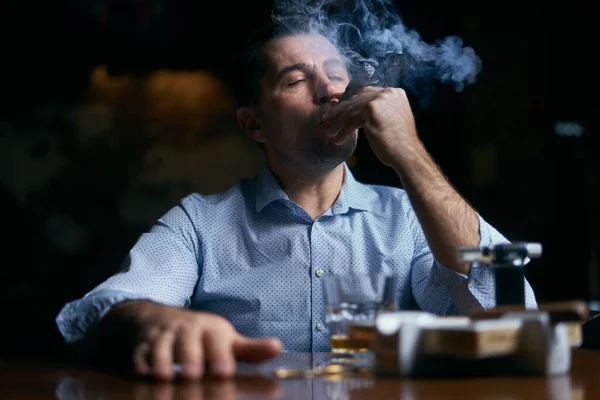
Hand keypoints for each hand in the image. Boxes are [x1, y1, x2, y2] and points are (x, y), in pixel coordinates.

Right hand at [101, 301, 282, 380]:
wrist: (160, 318)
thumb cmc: (201, 336)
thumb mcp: (226, 339)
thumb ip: (250, 349)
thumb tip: (278, 348)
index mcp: (211, 329)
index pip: (217, 340)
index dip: (219, 356)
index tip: (223, 372)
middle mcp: (187, 330)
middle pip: (188, 343)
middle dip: (189, 359)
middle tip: (193, 375)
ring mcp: (164, 336)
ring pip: (161, 347)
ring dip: (162, 361)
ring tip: (165, 377)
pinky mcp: (143, 344)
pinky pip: (139, 352)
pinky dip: (140, 362)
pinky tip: (143, 374)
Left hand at [322, 87, 418, 167]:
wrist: (406, 154)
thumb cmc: (399, 143)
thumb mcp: (392, 120)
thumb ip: (380, 111)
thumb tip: (362, 111)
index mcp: (394, 93)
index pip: (367, 93)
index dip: (350, 99)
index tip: (338, 104)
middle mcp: (388, 93)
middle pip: (357, 100)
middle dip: (340, 110)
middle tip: (327, 117)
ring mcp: (380, 100)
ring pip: (352, 110)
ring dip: (339, 123)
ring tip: (330, 132)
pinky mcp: (372, 110)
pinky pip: (351, 120)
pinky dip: (343, 131)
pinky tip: (338, 139)